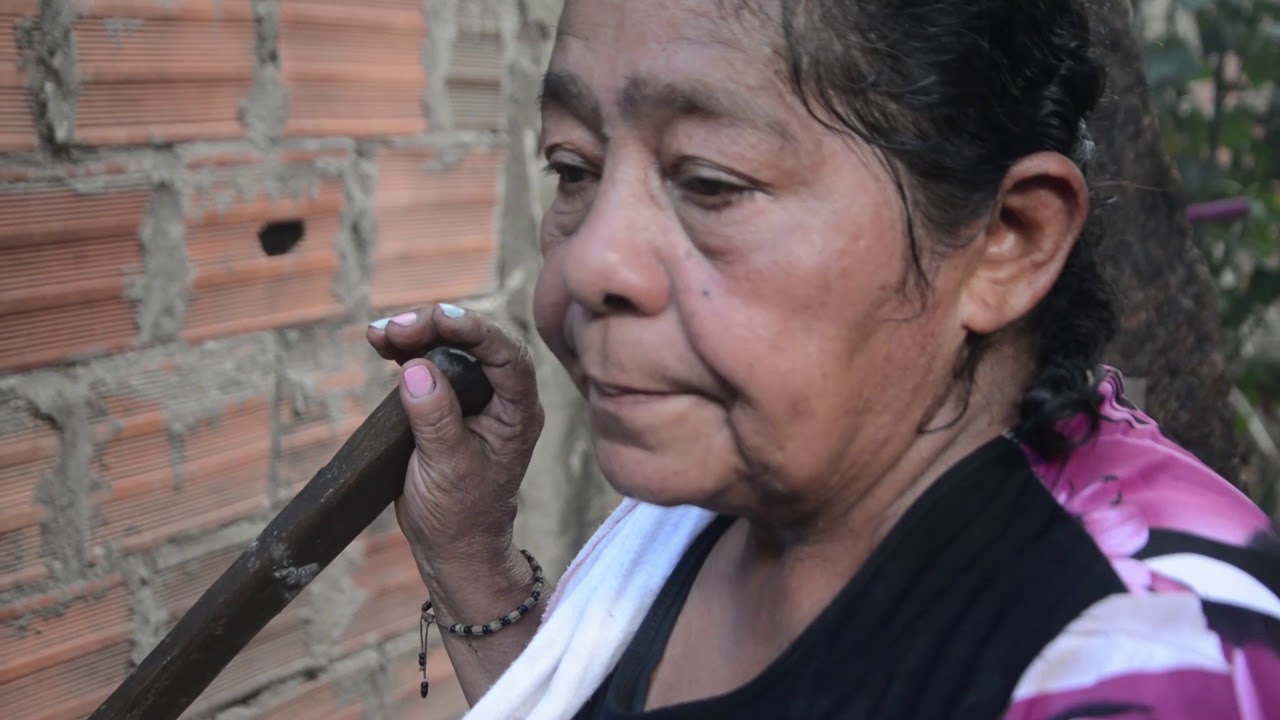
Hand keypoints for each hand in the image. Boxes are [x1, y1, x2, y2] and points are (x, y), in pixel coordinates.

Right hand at [367, 304, 543, 577]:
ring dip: (417, 333)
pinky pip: (431, 362)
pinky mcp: (449, 398)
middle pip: (478, 342)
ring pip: (452, 347)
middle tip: (395, 328)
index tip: (439, 319)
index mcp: (519, 413)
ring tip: (380, 333)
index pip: (507, 357)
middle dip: (437, 326)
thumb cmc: (460, 514)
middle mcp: (504, 396)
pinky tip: (382, 344)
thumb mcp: (448, 469)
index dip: (475, 331)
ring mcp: (477, 395)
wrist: (453, 545)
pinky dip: (407, 350)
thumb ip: (436, 418)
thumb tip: (418, 368)